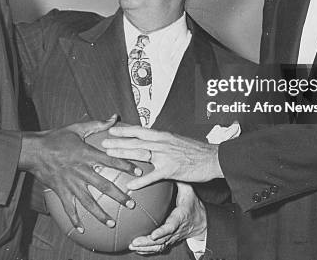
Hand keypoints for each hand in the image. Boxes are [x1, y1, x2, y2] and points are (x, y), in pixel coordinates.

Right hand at [19, 115, 140, 231]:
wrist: (33, 150)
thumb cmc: (56, 137)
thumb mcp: (77, 128)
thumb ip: (97, 124)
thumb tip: (114, 117)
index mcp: (86, 154)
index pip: (111, 160)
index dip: (126, 166)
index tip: (139, 172)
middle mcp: (81, 170)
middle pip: (104, 186)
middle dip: (119, 196)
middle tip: (131, 204)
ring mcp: (70, 183)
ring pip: (88, 202)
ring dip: (100, 214)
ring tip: (112, 223)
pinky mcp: (60, 191)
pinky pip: (69, 208)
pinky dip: (74, 219)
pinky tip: (81, 230)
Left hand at [101, 125, 221, 189]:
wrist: (214, 158)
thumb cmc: (197, 152)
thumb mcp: (179, 142)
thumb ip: (165, 143)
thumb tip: (154, 145)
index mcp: (164, 135)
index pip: (140, 130)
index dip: (124, 129)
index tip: (111, 128)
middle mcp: (162, 142)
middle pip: (135, 140)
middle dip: (117, 140)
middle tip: (102, 142)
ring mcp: (166, 155)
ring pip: (139, 153)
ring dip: (122, 154)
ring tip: (108, 156)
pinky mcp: (171, 169)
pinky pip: (152, 176)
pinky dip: (140, 181)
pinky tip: (129, 186)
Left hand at [129, 182, 206, 254]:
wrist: (202, 222)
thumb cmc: (192, 204)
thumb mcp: (188, 191)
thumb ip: (178, 182)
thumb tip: (165, 169)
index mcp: (180, 217)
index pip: (171, 226)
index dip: (162, 232)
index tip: (153, 234)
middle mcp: (176, 230)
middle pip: (162, 240)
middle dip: (148, 243)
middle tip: (135, 242)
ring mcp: (172, 237)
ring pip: (159, 246)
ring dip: (145, 248)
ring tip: (132, 245)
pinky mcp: (169, 241)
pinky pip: (158, 248)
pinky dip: (147, 250)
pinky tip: (136, 248)